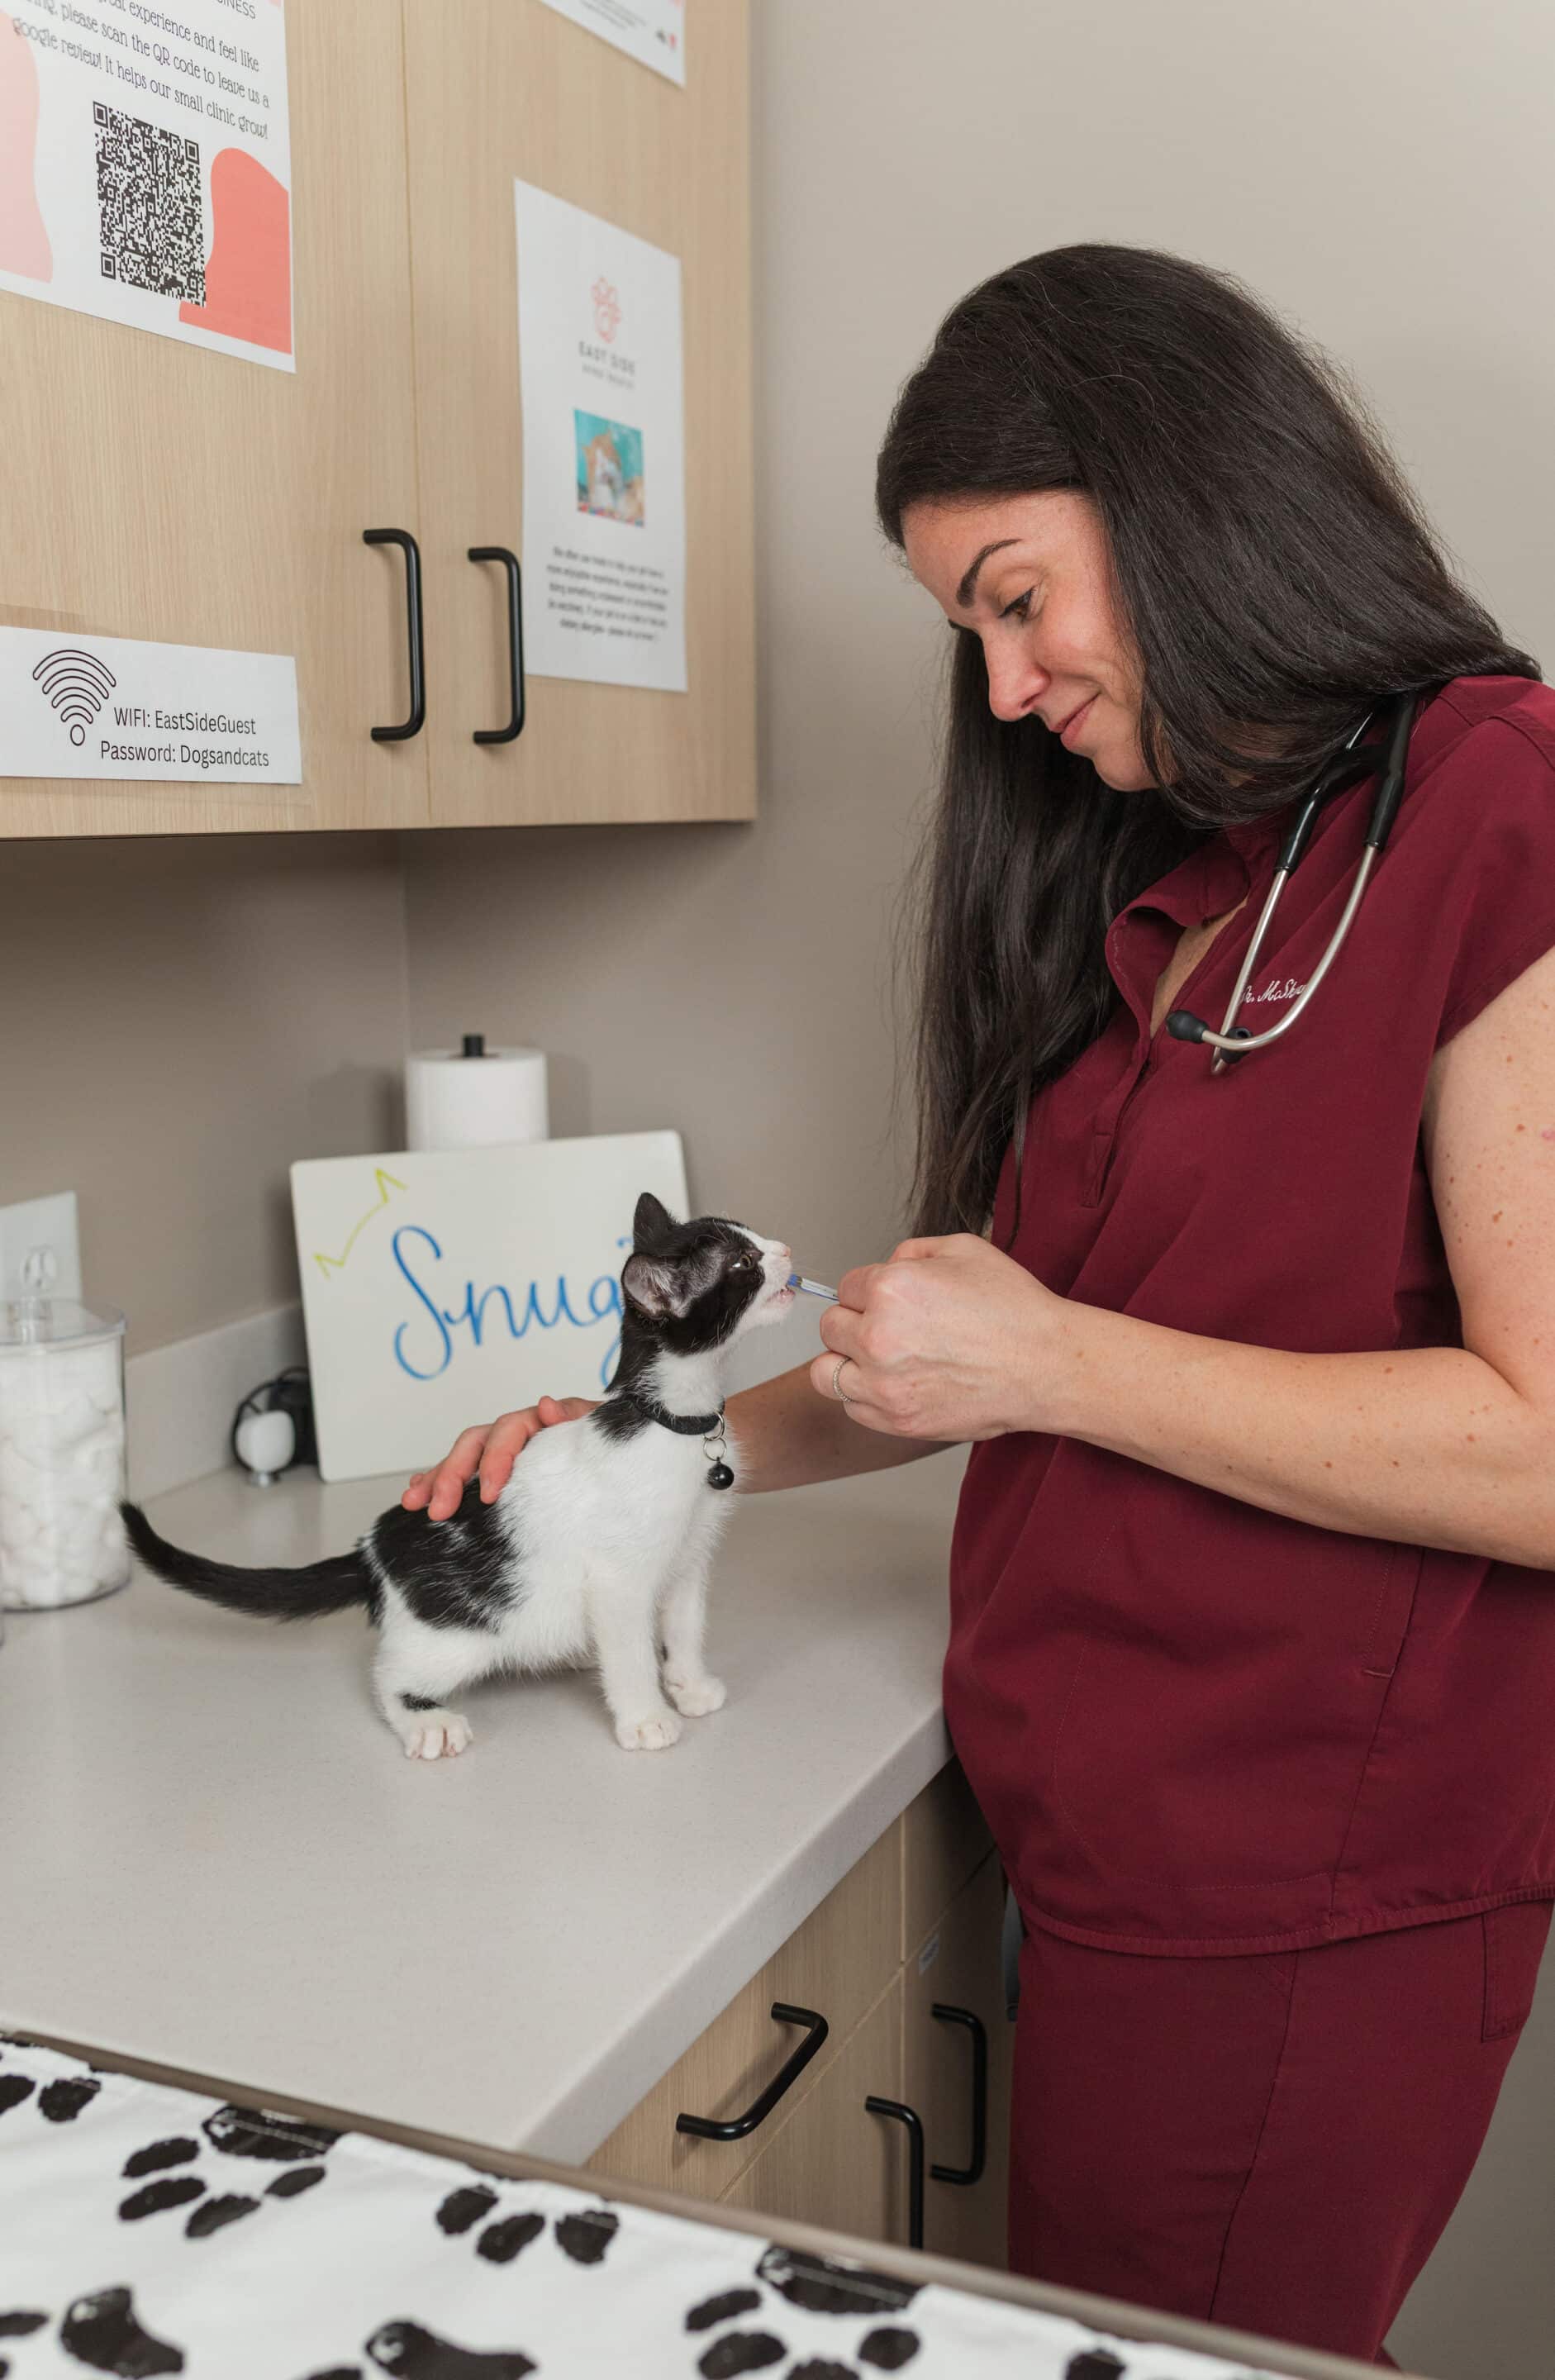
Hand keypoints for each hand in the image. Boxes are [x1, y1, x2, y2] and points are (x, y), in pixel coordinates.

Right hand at [400, 1397, 599, 1519]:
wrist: (624, 1466)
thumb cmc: (613, 1450)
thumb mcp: (603, 1433)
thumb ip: (578, 1419)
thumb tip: (546, 1405)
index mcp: (541, 1422)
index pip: (509, 1431)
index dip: (495, 1459)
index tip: (488, 1493)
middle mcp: (517, 1433)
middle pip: (476, 1443)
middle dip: (453, 1475)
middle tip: (440, 1509)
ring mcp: (504, 1451)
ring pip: (462, 1457)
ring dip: (436, 1478)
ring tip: (414, 1502)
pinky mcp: (496, 1472)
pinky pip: (461, 1472)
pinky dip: (436, 1479)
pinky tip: (417, 1493)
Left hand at [808, 1234, 1071, 1441]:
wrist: (1047, 1366)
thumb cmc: (1015, 1310)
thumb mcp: (964, 1250)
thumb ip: (911, 1252)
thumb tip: (885, 1266)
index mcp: (891, 1289)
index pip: (846, 1286)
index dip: (869, 1290)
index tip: (890, 1301)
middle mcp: (878, 1337)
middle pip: (830, 1328)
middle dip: (855, 1323)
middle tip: (889, 1328)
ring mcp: (884, 1384)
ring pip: (826, 1373)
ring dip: (847, 1363)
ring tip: (879, 1359)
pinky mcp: (897, 1420)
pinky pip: (851, 1407)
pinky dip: (865, 1397)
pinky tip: (895, 1384)